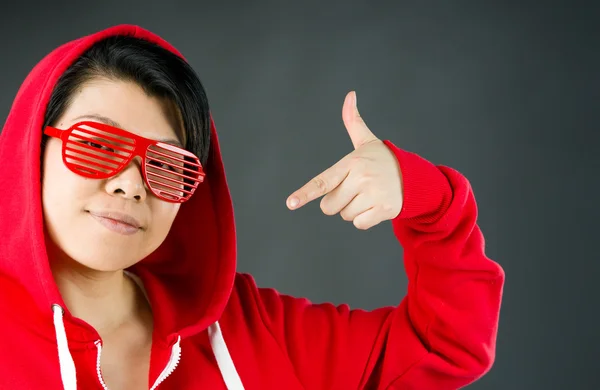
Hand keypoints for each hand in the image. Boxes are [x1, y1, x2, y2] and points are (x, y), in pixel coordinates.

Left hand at [287, 91, 403, 229]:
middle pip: (329, 205)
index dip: (305, 193)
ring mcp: (373, 194)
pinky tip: (376, 206)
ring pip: (345, 215)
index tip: (291, 203)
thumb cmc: (383, 160)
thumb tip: (350, 95)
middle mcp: (361, 178)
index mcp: (351, 163)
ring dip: (354, 210)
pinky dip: (365, 219)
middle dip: (338, 202)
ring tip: (369, 195)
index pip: (323, 181)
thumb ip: (353, 121)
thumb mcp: (367, 141)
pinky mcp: (384, 210)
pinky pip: (359, 224)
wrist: (415, 176)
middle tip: (355, 190)